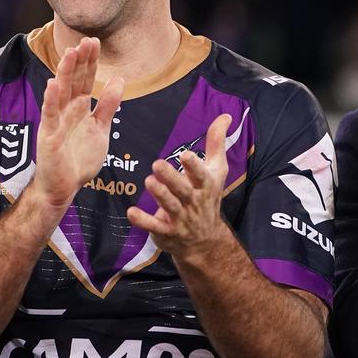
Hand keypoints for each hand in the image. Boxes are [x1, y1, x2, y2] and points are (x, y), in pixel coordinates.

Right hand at [31, 38, 123, 209]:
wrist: (64, 188)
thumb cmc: (79, 160)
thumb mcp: (100, 129)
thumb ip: (108, 105)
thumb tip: (120, 79)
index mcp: (79, 108)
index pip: (85, 80)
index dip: (90, 62)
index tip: (94, 42)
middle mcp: (66, 111)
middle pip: (73, 81)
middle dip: (79, 61)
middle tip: (86, 40)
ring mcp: (56, 122)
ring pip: (60, 93)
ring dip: (64, 73)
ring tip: (70, 53)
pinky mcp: (48, 136)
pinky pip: (50, 116)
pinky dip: (51, 100)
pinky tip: (53, 84)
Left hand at [127, 113, 232, 264]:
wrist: (205, 241)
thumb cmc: (208, 197)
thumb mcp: (217, 170)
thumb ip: (216, 142)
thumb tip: (226, 116)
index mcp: (204, 185)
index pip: (201, 175)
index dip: (194, 166)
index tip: (186, 155)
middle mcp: (193, 202)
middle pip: (183, 190)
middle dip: (171, 178)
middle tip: (157, 164)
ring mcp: (180, 218)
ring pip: (169, 206)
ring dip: (159, 195)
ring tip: (148, 181)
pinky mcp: (166, 231)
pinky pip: (154, 226)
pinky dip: (143, 221)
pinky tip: (131, 212)